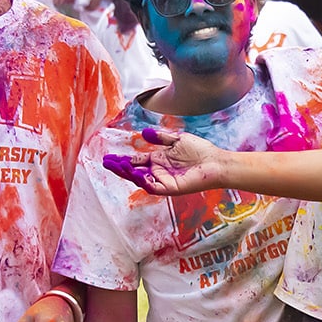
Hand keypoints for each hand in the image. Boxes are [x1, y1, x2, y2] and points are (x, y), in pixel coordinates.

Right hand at [101, 127, 231, 196]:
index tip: (109, 158)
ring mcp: (164, 180)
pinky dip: (143, 181)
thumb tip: (143, 134)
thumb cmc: (200, 151)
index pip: (137, 161)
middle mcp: (159, 171)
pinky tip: (136, 172)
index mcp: (159, 160)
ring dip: (128, 174)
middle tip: (106, 163)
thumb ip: (161, 137)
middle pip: (134, 171)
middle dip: (120, 168)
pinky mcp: (171, 188)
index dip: (123, 160)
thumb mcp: (178, 140)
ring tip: (117, 166)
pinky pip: (153, 186)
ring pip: (141, 180)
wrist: (216, 161)